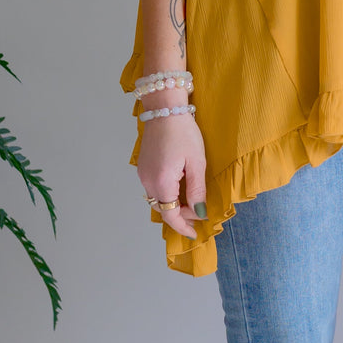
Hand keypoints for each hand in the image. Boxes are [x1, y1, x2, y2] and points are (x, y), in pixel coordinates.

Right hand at [136, 115, 206, 239]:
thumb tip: (199, 212)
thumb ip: (196, 190)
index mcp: (162, 182)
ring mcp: (143, 174)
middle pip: (162, 209)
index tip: (195, 233)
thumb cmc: (183, 132)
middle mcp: (148, 181)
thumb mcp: (196, 162)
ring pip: (157, 200)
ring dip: (173, 205)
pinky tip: (179, 189)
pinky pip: (153, 189)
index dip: (183, 226)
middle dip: (180, 216)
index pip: (170, 215)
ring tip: (190, 203)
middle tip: (198, 215)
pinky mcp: (143, 167)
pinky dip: (166, 194)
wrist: (164, 109)